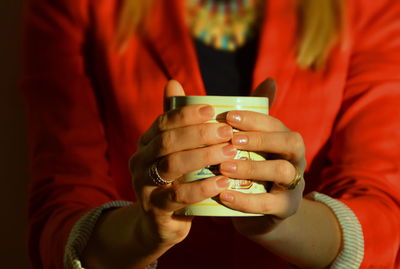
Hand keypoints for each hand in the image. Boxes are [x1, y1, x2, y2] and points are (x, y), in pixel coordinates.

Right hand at [129, 80, 234, 249]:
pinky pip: (177, 196)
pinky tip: (222, 182)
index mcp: (148, 142)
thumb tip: (174, 80)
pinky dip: (201, 188)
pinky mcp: (154, 209)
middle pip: (167, 141)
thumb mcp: (180, 153)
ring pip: (170, 165)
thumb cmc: (178, 180)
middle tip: (227, 132)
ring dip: (202, 156)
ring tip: (230, 153)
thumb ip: (182, 121)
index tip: (213, 110)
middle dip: (198, 134)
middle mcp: (141, 160)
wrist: (160, 223)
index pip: (164, 121)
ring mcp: (144, 185)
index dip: (187, 114)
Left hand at [218, 79, 305, 236]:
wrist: (258, 209)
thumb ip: (250, 116)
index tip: (228, 116)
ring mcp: (293, 184)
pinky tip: (223, 195)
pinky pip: (270, 203)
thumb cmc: (252, 169)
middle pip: (291, 142)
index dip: (255, 118)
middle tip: (231, 139)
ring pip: (283, 171)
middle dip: (261, 138)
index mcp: (285, 139)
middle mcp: (295, 158)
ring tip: (223, 167)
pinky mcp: (286, 208)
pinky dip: (246, 200)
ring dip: (253, 167)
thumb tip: (266, 79)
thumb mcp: (249, 144)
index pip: (277, 123)